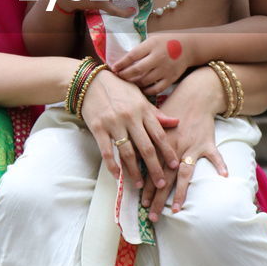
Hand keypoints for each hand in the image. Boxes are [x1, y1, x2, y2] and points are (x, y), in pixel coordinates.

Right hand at [80, 69, 178, 190]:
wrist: (91, 80)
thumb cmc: (118, 87)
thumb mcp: (140, 96)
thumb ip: (156, 112)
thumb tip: (175, 122)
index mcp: (143, 109)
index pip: (159, 135)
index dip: (168, 152)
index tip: (175, 166)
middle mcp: (131, 117)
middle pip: (146, 148)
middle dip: (155, 168)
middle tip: (161, 184)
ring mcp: (114, 123)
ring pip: (127, 152)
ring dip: (134, 171)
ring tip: (139, 185)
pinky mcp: (98, 128)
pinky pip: (107, 151)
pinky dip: (113, 165)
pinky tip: (118, 176)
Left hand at [112, 34, 190, 95]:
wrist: (188, 47)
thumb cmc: (166, 42)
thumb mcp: (152, 39)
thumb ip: (140, 49)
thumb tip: (121, 61)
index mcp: (152, 45)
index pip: (132, 56)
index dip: (121, 63)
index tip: (113, 68)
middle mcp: (158, 57)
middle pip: (137, 70)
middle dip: (124, 75)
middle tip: (118, 77)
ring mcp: (165, 69)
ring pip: (145, 81)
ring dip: (134, 83)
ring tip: (128, 82)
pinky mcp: (171, 78)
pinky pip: (155, 89)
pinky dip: (146, 90)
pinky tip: (141, 88)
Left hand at [145, 67, 227, 220]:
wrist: (194, 96)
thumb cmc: (173, 110)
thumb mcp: (154, 123)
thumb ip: (144, 141)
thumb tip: (130, 157)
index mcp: (160, 146)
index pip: (150, 171)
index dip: (146, 188)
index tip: (141, 205)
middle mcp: (174, 149)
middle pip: (164, 178)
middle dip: (157, 198)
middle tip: (152, 216)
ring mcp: (191, 147)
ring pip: (184, 174)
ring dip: (179, 192)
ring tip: (176, 210)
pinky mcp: (206, 143)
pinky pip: (214, 156)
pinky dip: (220, 164)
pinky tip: (224, 176)